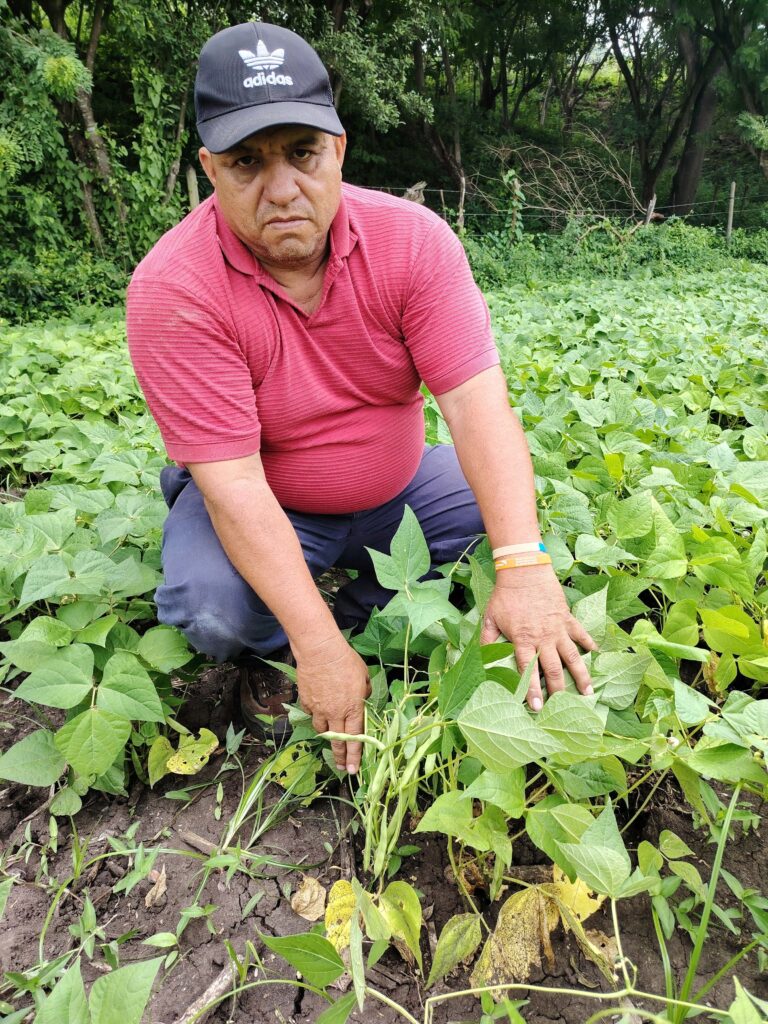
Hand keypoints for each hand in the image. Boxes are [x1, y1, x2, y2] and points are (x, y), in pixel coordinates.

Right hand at [294, 633, 370, 773]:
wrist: (320, 651)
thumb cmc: (345, 660)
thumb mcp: (364, 676)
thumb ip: (365, 692)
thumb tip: (363, 699)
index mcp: (353, 709)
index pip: (355, 738)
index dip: (355, 756)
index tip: (354, 770)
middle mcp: (336, 713)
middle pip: (338, 741)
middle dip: (341, 757)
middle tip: (343, 768)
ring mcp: (319, 709)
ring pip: (323, 730)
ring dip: (328, 736)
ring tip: (331, 739)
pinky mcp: (307, 702)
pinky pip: (312, 714)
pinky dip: (316, 716)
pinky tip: (319, 712)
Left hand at [481, 565, 596, 710]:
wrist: (524, 571)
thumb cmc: (505, 596)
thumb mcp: (490, 619)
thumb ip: (487, 642)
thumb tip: (482, 661)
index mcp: (523, 640)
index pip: (528, 672)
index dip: (532, 691)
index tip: (537, 707)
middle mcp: (543, 638)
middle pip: (554, 670)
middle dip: (558, 691)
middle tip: (562, 707)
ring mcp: (558, 629)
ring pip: (573, 657)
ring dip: (581, 676)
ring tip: (588, 693)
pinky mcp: (567, 618)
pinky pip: (581, 633)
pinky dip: (589, 644)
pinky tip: (596, 655)